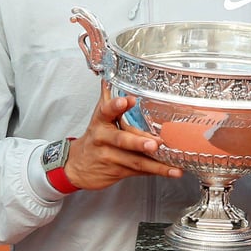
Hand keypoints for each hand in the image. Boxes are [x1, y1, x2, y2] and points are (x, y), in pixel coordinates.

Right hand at [61, 81, 179, 190]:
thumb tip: (109, 78)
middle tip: (154, 143)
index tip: (128, 100)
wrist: (78, 166)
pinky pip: (139, 171)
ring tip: (172, 166)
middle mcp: (104, 139)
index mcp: (100, 122)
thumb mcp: (98, 118)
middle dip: (138, 142)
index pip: (106, 111)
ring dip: (155, 164)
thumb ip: (108, 101)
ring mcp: (110, 157)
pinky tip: (170, 172)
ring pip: (134, 160)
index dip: (116, 106)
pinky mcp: (117, 171)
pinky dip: (156, 171)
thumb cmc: (95, 139)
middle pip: (122, 140)